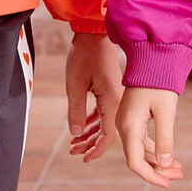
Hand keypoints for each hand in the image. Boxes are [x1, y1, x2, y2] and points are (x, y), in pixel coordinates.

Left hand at [65, 32, 123, 161]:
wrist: (94, 32)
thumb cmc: (84, 55)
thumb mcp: (75, 84)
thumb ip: (76, 111)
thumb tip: (76, 134)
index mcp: (112, 101)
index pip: (108, 136)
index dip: (96, 150)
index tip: (83, 158)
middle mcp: (117, 100)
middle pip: (108, 131)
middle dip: (90, 144)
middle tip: (73, 151)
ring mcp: (115, 94)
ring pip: (105, 122)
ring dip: (90, 133)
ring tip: (74, 142)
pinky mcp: (111, 88)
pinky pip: (104, 111)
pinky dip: (93, 120)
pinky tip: (82, 125)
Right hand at [116, 86, 184, 188]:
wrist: (151, 57)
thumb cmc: (159, 82)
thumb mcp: (166, 111)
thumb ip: (165, 138)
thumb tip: (166, 163)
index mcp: (129, 126)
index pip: (135, 162)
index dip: (151, 176)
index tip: (168, 184)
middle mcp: (123, 125)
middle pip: (137, 158)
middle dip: (158, 169)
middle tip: (180, 175)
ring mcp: (126, 121)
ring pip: (140, 150)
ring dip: (158, 160)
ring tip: (179, 168)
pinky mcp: (132, 117)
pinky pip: (141, 140)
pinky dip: (154, 149)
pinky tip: (169, 154)